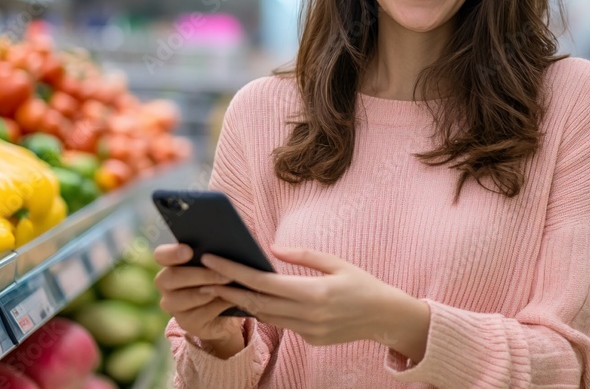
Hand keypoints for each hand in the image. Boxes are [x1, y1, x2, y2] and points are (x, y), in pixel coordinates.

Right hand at [153, 243, 242, 347]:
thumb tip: (224, 244)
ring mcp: (173, 305)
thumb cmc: (221, 277)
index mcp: (170, 263)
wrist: (227, 309)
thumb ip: (213, 254)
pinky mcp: (186, 322)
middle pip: (172, 277)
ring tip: (230, 283)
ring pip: (185, 298)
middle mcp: (166, 284)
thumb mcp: (217, 263)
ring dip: (210, 290)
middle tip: (224, 273)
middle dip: (200, 274)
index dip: (172, 253)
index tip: (188, 251)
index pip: (161, 255)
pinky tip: (231, 299)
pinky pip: (200, 314)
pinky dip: (218, 304)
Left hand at [199, 245, 399, 346]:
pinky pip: (281, 323)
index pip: (263, 283)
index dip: (234, 271)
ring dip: (242, 302)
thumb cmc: (363, 284)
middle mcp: (308, 316)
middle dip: (228, 289)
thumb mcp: (337, 263)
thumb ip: (304, 256)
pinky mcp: (310, 339)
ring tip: (220, 286)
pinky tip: (251, 300)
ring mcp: (308, 331)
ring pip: (265, 316)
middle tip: (203, 275)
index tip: (213, 259)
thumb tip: (271, 249)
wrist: (385, 318)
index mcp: (314, 294)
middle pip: (257, 303)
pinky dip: (264, 311)